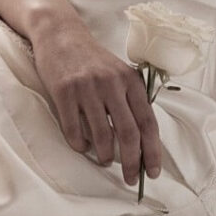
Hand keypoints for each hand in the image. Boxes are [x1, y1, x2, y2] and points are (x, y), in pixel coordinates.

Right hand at [31, 19, 161, 186]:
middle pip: (128, 134)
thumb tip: (141, 142)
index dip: (153, 151)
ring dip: (104, 156)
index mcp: (131, 80)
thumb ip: (131, 100)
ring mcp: (87, 88)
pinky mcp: (64, 92)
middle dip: (132, 163)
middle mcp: (112, 84)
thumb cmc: (94, 60)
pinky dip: (80, 145)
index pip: (148, 122)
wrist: (62, 35)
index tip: (154, 172)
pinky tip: (82, 146)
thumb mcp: (119, 73)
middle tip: (130, 179)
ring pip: (101, 136)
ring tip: (104, 160)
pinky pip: (74, 131)